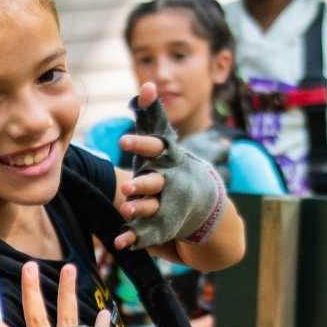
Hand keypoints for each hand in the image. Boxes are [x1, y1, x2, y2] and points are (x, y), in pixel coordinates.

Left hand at [112, 83, 224, 250]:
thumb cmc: (173, 166)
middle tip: (128, 187)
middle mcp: (171, 182)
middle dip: (144, 184)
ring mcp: (168, 206)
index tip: (123, 140)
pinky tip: (121, 243)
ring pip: (152, 208)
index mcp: (169, 160)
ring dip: (140, 209)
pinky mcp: (162, 227)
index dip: (141, 144)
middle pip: (156, 182)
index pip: (156, 148)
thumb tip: (147, 84)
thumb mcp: (164, 143)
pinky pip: (147, 233)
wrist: (205, 205)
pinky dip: (134, 238)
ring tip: (126, 210)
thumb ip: (152, 116)